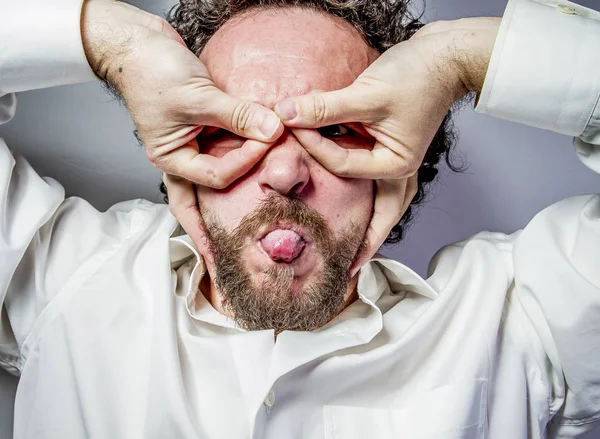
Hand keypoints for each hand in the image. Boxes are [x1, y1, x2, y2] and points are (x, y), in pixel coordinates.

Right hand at [81, 0, 282, 241]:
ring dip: (224, 203)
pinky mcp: (201, 132)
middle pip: (196, 207)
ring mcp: (189, 147)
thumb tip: (273, 131)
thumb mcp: (197, 95)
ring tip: (238, 233)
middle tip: (224, 263)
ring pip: (210, 183)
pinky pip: (221, 153)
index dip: (246, 160)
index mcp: (171, 159)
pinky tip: (248, 172)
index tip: (269, 138)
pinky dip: (236, 161)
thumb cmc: (153, 70)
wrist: (139, 44)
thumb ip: (238, 115)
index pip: (216, 176)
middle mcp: (180, 159)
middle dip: (209, 234)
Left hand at [275, 18, 499, 273]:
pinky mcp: (392, 150)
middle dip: (364, 244)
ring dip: (368, 226)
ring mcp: (398, 163)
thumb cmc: (415, 75)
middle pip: (380, 219)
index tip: (289, 123)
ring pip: (382, 206)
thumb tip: (285, 113)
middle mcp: (400, 171)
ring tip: (354, 252)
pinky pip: (373, 180)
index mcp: (396, 166)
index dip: (313, 146)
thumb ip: (325, 107)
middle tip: (347, 270)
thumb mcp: (368, 93)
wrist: (445, 56)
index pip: (342, 166)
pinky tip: (351, 203)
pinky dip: (362, 194)